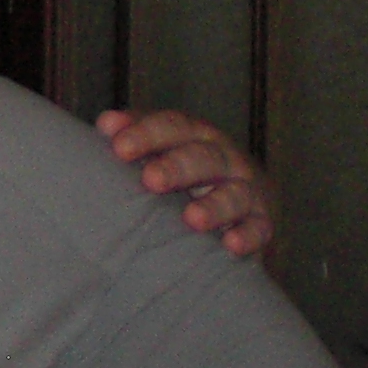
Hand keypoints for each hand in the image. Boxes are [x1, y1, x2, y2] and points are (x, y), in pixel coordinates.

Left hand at [96, 109, 275, 257]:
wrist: (226, 217)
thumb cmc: (176, 182)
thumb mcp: (155, 156)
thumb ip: (131, 140)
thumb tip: (105, 123)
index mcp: (193, 137)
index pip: (173, 127)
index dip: (148, 134)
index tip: (120, 148)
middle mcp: (223, 158)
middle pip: (204, 157)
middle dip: (177, 167)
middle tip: (151, 180)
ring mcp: (246, 190)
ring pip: (234, 194)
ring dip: (215, 205)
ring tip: (192, 219)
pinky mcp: (262, 223)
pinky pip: (258, 228)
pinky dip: (247, 235)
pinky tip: (231, 245)